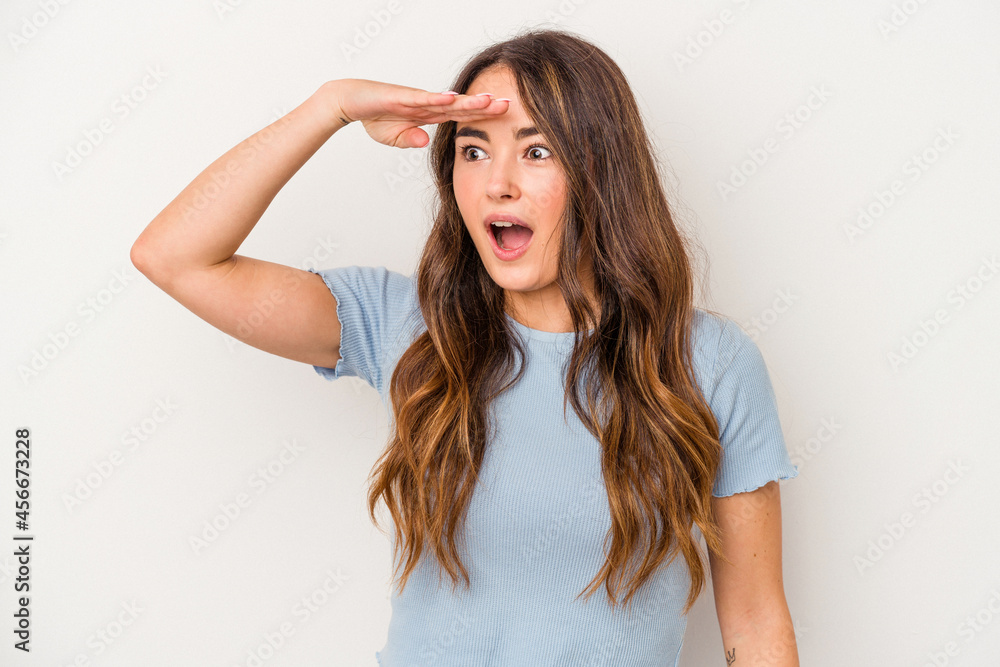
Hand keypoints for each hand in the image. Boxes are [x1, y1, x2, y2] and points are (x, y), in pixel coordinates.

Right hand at [327, 78, 508, 148]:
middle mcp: (427, 105)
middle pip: (461, 106)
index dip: (481, 115)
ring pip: (447, 101)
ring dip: (468, 101)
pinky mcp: (401, 97)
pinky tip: (452, 98)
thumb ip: (411, 139)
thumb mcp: (395, 136)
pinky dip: (437, 99)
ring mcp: (416, 100)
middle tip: (508, 105)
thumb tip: (424, 141)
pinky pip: (422, 99)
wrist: (350, 102)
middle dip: (484, 106)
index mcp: (429, 115)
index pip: (461, 115)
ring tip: (489, 100)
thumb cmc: (373, 116)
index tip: (502, 115)